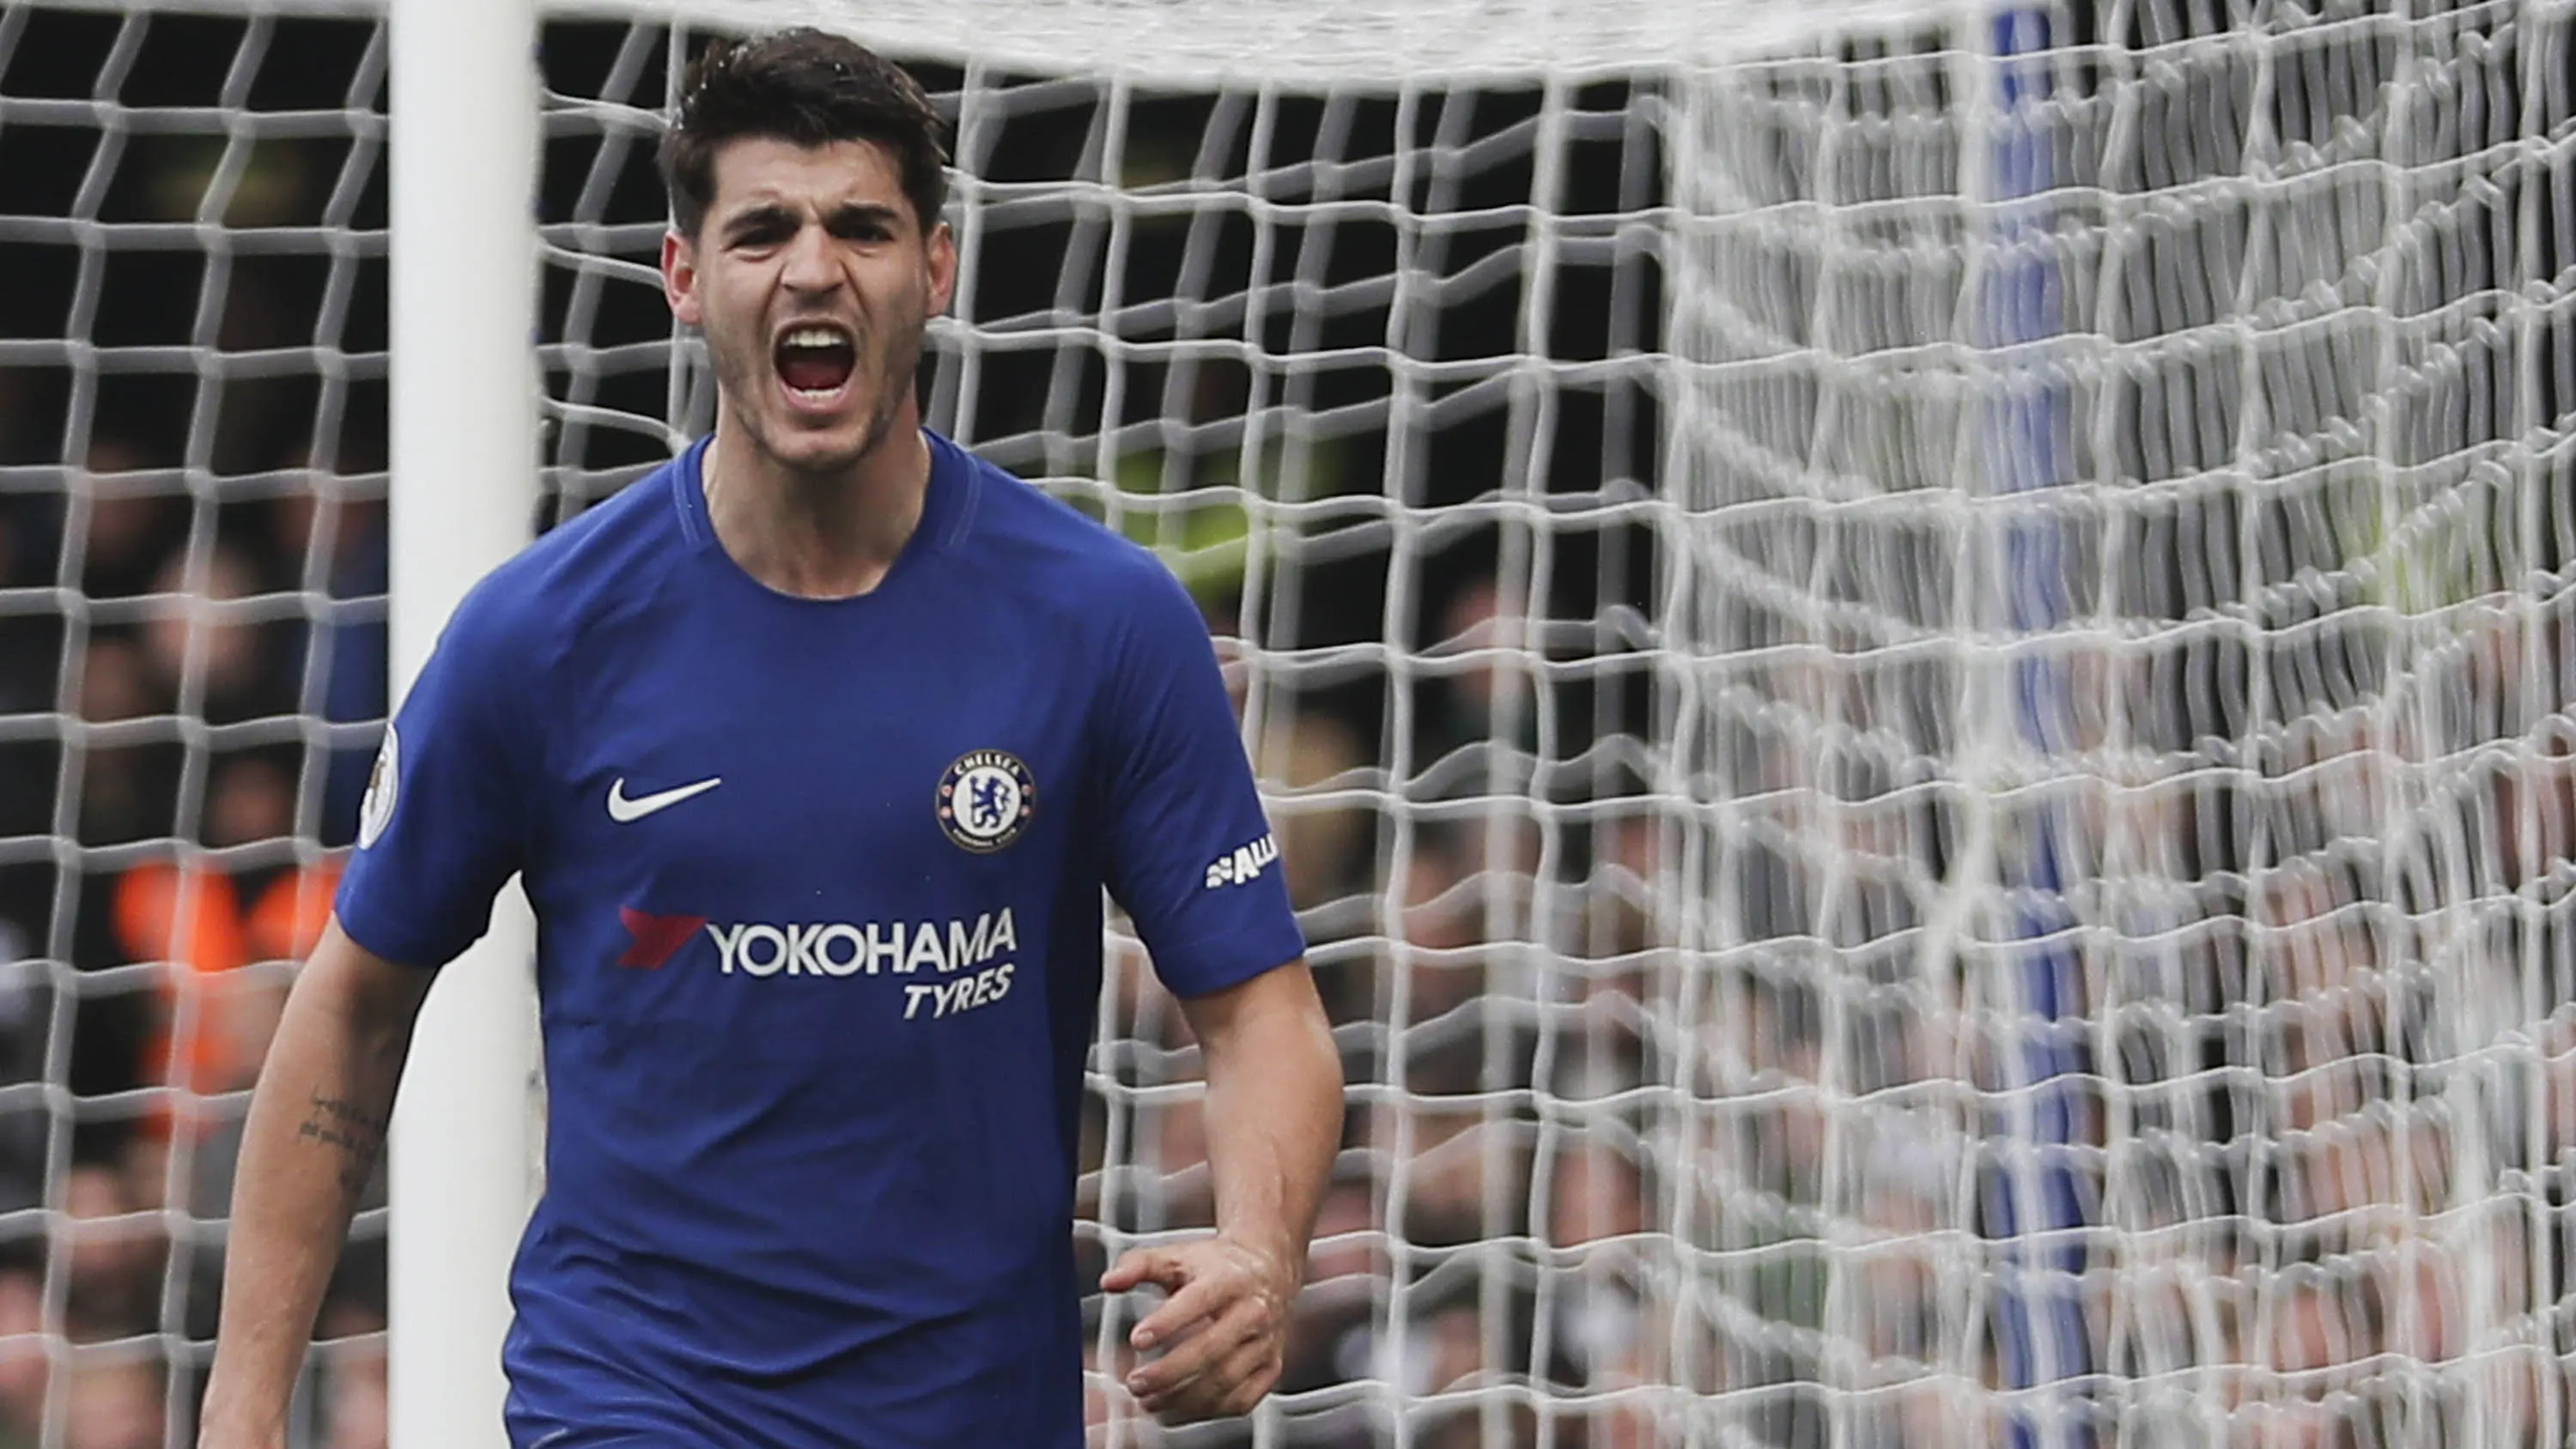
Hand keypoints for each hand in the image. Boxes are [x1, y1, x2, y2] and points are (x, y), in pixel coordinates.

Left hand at [1101, 1234, 1298, 1422]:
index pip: (1199, 1301)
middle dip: (1168, 1372)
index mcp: (1229, 1279)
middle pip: (1211, 1349)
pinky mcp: (1270, 1367)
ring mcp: (1265, 1343)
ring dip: (1182, 1398)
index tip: (1137, 1339)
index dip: (1167, 1322)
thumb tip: (1110, 1281)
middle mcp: (1252, 1311)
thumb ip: (1139, 1265)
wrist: (1267, 1270)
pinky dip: (1206, 1411)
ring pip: (1225, 1380)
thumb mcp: (1177, 1256)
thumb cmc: (1219, 1267)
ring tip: (1149, 1399)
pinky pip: (1240, 1400)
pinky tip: (1179, 1406)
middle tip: (1136, 1382)